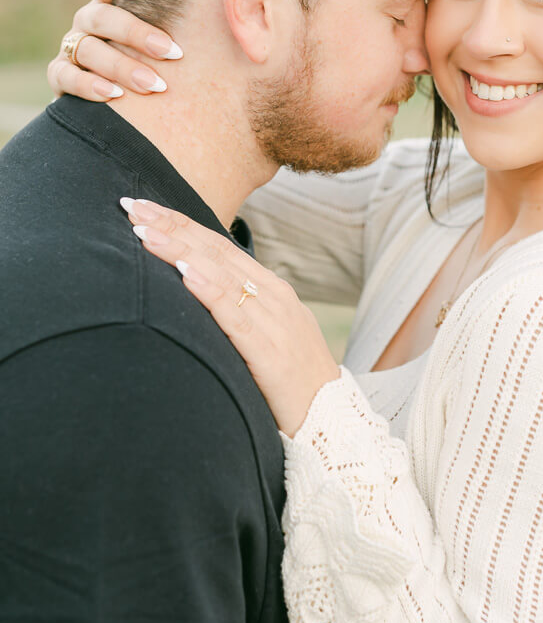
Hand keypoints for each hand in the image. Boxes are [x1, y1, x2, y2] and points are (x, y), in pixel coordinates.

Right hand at [47, 0, 181, 101]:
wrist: (129, 106)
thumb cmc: (163, 64)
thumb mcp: (172, 42)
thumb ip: (191, 23)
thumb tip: (248, 1)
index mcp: (111, 6)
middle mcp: (89, 22)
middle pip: (101, 16)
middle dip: (136, 33)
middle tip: (172, 52)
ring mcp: (73, 48)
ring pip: (87, 48)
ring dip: (121, 66)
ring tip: (155, 85)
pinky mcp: (61, 76)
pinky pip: (64, 75)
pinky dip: (88, 85)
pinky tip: (115, 96)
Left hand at [123, 197, 340, 436]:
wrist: (331, 417)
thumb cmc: (291, 378)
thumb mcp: (266, 333)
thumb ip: (238, 309)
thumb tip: (194, 289)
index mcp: (272, 289)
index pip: (220, 246)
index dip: (181, 224)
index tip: (144, 207)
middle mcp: (274, 296)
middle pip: (216, 252)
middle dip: (172, 227)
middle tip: (132, 205)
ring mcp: (274, 321)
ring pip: (221, 276)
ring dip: (180, 250)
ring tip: (146, 233)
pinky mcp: (269, 351)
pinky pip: (234, 316)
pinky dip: (209, 291)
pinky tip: (185, 274)